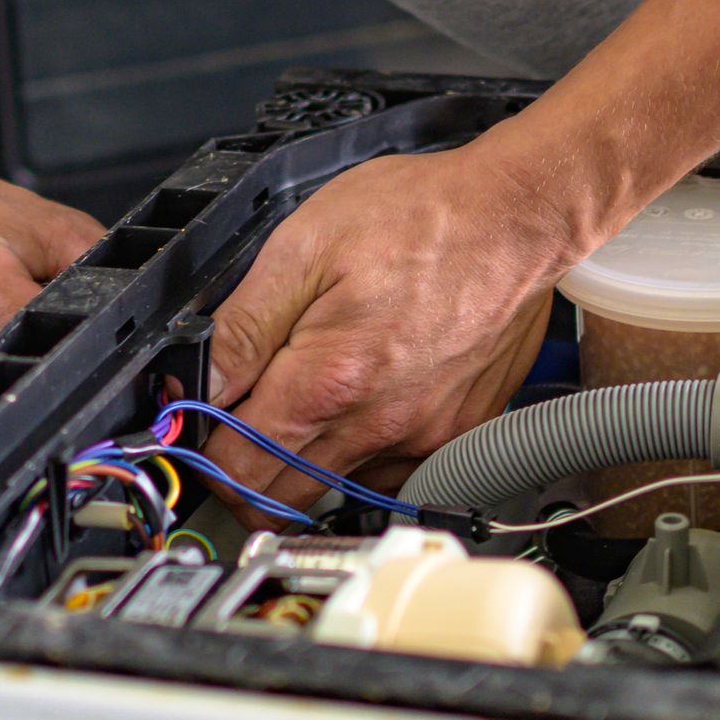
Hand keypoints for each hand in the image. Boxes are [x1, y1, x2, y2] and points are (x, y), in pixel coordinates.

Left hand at [203, 143, 584, 525]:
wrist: (516, 218)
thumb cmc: (422, 218)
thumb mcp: (304, 246)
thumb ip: (244, 325)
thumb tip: (203, 380)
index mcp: (327, 381)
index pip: (237, 470)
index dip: (206, 453)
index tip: (203, 426)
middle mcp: (377, 426)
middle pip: (281, 501)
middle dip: (246, 474)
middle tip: (243, 422)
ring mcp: (424, 438)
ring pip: (337, 489)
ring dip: (308, 460)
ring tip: (314, 397)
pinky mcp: (458, 435)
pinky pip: (393, 474)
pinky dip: (365, 452)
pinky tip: (366, 403)